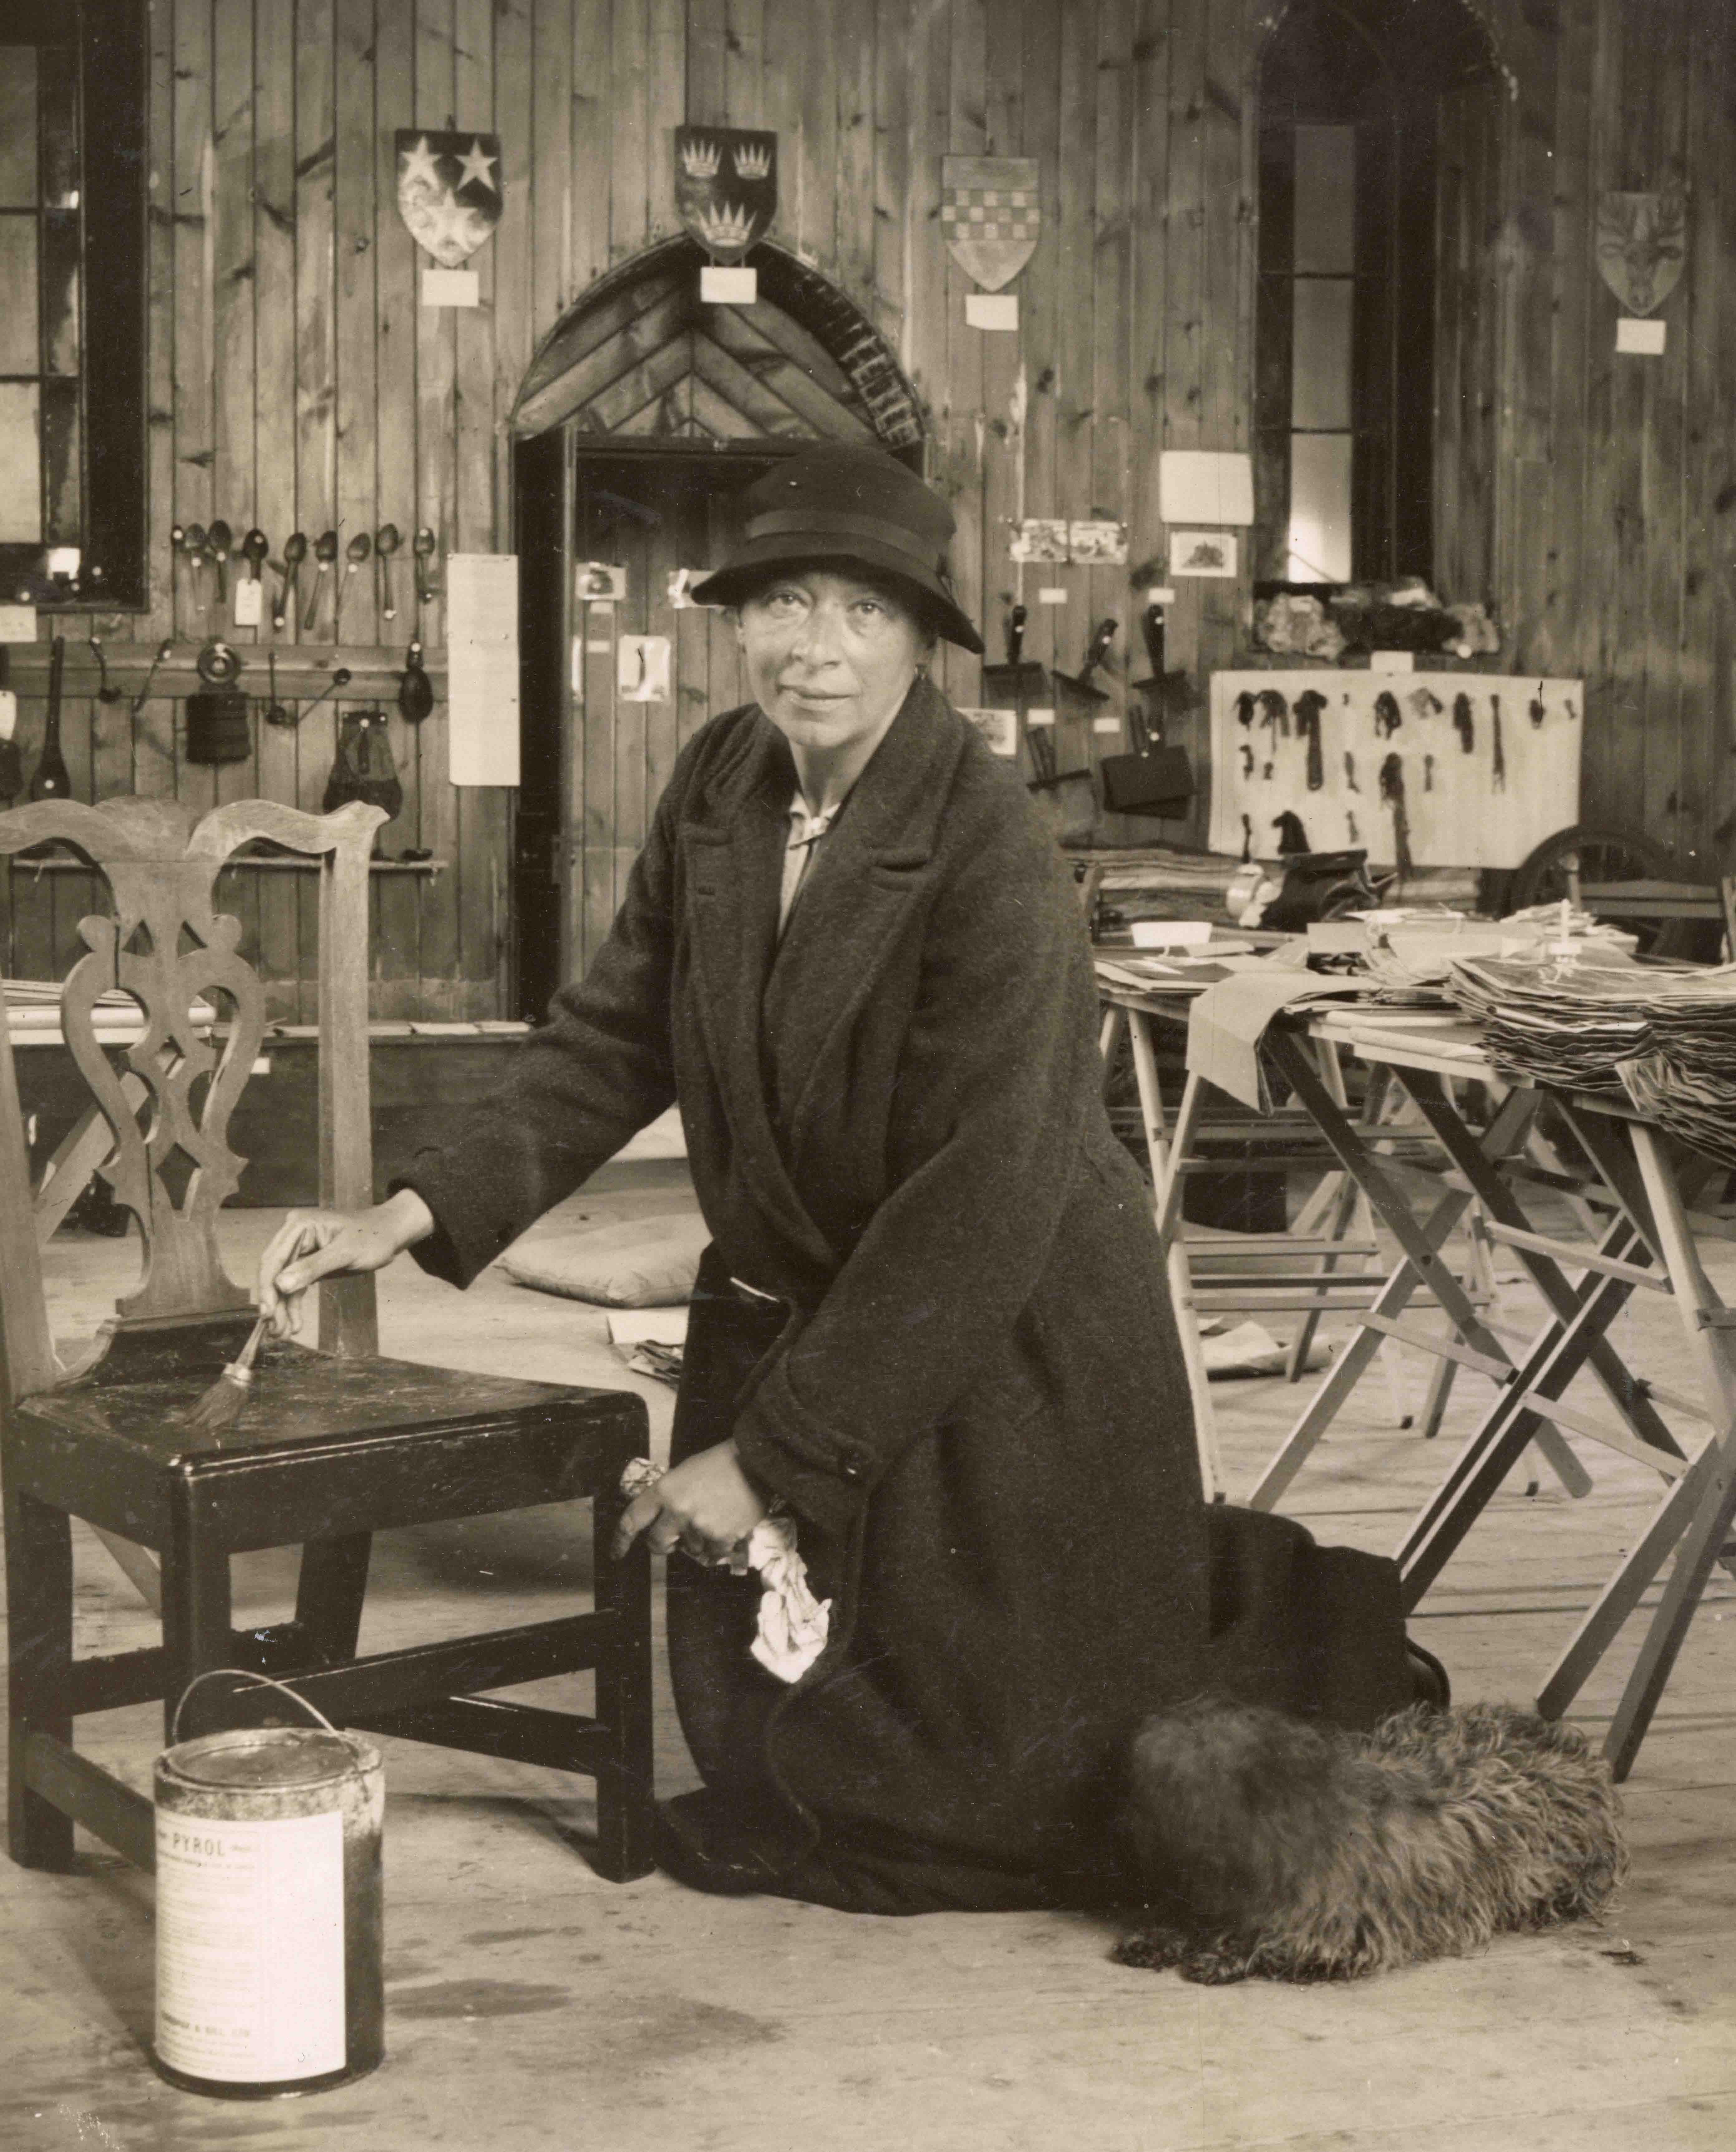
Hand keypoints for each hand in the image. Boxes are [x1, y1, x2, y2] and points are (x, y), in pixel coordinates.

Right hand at [256, 1190, 433, 1337]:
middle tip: (274, 1329)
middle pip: (274, 1272)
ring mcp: (300, 1250)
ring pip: (282, 1283)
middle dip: (274, 1302)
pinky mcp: (307, 1263)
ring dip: (282, 1308)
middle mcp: (294, 1236)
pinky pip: (295, 1286)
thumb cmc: (372, 1238)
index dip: (267, 1287)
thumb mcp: (344, 1253)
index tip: (266, 1313)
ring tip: (282, 1333)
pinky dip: (294, 1304)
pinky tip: (294, 1324)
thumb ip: (312, 1268)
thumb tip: (280, 1285)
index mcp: (298, 1226)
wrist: (389, 1235)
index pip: (273, 1259)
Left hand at [614, 1441, 768, 1565]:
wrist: (756, 1463)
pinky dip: (717, 1546)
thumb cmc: (719, 1463)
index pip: (632, 1519)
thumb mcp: (684, 1472)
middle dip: (662, 1543)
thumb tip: (661, 1521)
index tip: (616, 1553)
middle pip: (656, 1542)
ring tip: (713, 1517)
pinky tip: (726, 1526)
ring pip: (688, 1549)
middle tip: (674, 1537)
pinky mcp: (721, 1537)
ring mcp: (699, 1526)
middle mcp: (678, 1511)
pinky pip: (711, 1554)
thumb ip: (668, 1497)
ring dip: (696, 1540)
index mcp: (665, 1490)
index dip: (620, 1540)